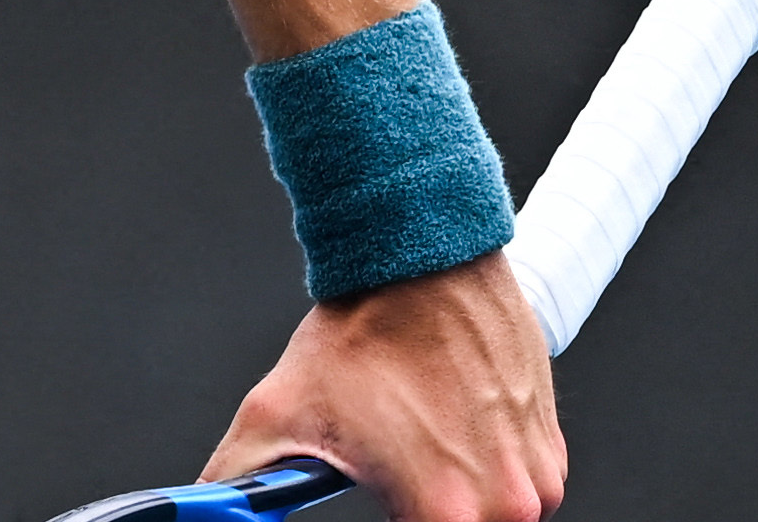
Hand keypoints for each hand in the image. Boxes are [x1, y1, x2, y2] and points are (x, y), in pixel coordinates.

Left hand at [206, 253, 560, 521]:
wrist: (424, 261)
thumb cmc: (360, 334)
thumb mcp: (277, 413)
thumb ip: (236, 481)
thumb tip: (205, 507)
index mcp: (446, 511)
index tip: (379, 510)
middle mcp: (506, 503)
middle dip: (416, 515)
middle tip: (391, 484)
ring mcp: (537, 478)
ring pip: (490, 519)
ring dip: (454, 501)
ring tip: (415, 449)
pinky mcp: (552, 451)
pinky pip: (519, 488)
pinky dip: (485, 475)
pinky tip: (447, 430)